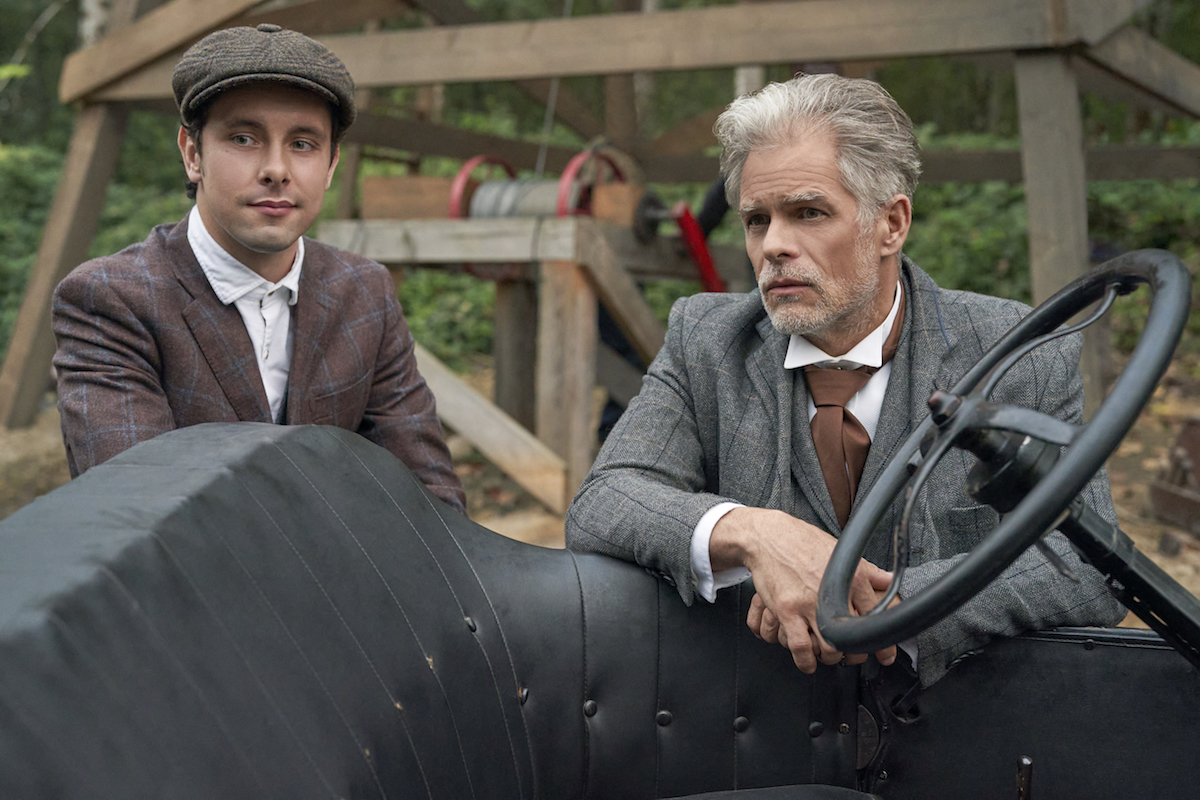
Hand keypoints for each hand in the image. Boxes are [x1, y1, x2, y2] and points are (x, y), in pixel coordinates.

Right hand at [711, 507, 897, 671]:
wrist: (769, 537)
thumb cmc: (804, 542)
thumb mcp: (841, 552)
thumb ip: (868, 571)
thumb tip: (892, 580)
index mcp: (853, 576)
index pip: (876, 617)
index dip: (884, 643)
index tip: (885, 655)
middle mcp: (832, 591)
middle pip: (854, 637)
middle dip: (856, 654)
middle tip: (853, 657)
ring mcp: (808, 603)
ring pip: (829, 646)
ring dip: (832, 658)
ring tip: (830, 656)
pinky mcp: (787, 610)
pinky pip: (800, 646)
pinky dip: (806, 661)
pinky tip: (808, 662)